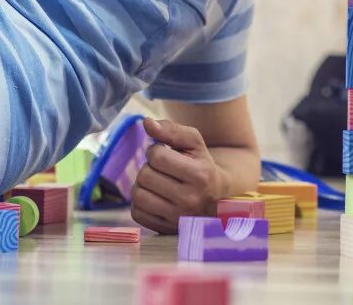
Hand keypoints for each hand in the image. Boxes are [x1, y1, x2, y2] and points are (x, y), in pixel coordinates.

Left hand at [131, 118, 226, 233]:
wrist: (217, 199)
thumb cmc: (202, 166)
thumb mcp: (195, 144)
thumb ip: (172, 130)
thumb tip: (146, 122)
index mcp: (200, 175)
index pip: (157, 157)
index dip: (156, 150)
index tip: (166, 153)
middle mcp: (190, 199)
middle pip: (145, 175)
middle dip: (149, 167)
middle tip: (162, 169)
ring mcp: (177, 218)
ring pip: (137, 195)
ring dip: (142, 184)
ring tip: (157, 182)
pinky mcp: (165, 230)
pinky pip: (136, 212)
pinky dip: (141, 202)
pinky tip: (155, 197)